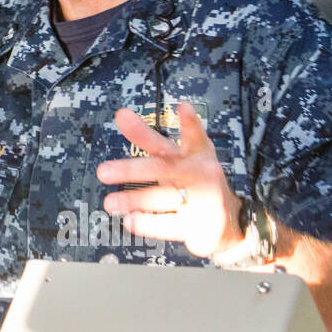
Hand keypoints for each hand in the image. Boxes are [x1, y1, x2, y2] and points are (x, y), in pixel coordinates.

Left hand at [96, 101, 241, 257]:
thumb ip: (147, 135)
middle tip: (103, 172)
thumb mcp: (177, 154)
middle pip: (163, 169)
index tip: (183, 107)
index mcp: (195, 153)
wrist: (228, 219)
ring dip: (133, 200)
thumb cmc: (193, 178)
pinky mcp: (198, 224)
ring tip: (110, 203)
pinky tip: (130, 220)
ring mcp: (201, 199)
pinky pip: (168, 224)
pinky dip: (148, 223)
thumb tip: (120, 114)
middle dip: (131, 170)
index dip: (189, 121)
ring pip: (162, 198)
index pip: (194, 134)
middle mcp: (198, 173)